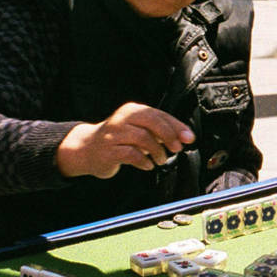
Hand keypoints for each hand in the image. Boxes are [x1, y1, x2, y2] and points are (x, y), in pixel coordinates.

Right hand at [56, 103, 194, 179]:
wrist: (87, 149)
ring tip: (161, 159)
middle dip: (169, 136)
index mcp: (132, 110)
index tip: (189, 138)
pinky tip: (148, 165)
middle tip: (177, 148)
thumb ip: (158, 131)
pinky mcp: (108, 150)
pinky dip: (144, 161)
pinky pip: (131, 154)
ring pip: (143, 138)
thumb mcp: (138, 130)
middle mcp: (122, 119)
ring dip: (157, 151)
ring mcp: (113, 134)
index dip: (177, 126)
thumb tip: (184, 137)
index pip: (159, 115)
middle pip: (152, 122)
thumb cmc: (119, 139)